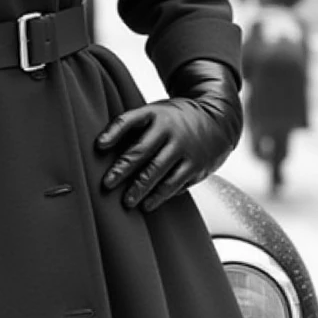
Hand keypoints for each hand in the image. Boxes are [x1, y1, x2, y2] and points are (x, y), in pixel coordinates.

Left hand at [95, 59, 241, 211]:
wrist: (218, 119)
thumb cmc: (175, 120)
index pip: (129, 120)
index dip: (113, 132)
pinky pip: (175, 183)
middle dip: (123, 169)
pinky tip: (148, 204)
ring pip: (158, 171)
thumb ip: (133, 128)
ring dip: (140, 188)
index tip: (99, 146)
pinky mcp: (196, 165)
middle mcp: (169, 129)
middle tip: (107, 184)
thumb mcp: (156, 113)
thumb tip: (102, 149)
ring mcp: (184, 147)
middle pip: (142, 150)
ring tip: (127, 202)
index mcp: (154, 113)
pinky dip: (160, 195)